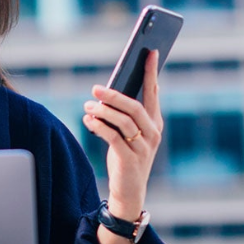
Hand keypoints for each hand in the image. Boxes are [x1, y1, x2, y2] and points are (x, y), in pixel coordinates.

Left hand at [82, 50, 162, 243]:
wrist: (129, 191)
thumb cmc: (126, 156)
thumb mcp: (129, 134)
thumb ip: (126, 114)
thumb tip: (112, 90)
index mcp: (155, 123)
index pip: (154, 93)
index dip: (151, 72)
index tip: (150, 52)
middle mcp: (153, 134)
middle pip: (135, 107)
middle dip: (115, 94)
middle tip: (95, 87)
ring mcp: (143, 148)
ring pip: (123, 121)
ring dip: (103, 111)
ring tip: (88, 105)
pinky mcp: (130, 159)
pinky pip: (113, 137)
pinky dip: (99, 126)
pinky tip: (88, 119)